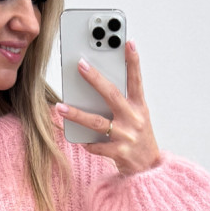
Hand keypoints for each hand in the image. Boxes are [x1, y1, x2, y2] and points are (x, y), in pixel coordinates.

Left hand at [56, 40, 160, 175]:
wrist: (149, 168)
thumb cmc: (139, 138)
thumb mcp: (138, 117)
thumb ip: (122, 102)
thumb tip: (98, 86)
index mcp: (139, 107)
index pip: (136, 80)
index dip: (133, 61)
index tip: (128, 42)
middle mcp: (134, 119)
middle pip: (112, 95)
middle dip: (95, 79)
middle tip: (80, 64)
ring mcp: (126, 136)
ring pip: (97, 122)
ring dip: (77, 114)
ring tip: (60, 107)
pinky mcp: (119, 153)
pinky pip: (96, 146)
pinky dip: (86, 142)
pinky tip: (76, 137)